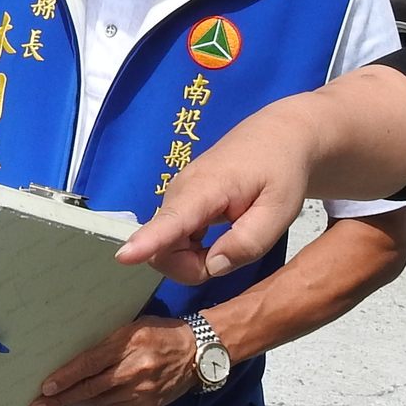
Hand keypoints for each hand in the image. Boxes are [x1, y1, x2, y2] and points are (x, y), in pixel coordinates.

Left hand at [30, 316, 201, 405]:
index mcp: (128, 344)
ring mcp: (141, 391)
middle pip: (89, 389)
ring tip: (54, 405)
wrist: (199, 352)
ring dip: (76, 402)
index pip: (88, 364)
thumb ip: (109, 342)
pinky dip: (99, 403)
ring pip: (100, 401)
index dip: (65, 377)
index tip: (45, 387)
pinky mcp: (147, 405)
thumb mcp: (134, 326)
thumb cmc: (162, 332)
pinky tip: (86, 401)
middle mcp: (133, 370)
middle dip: (60, 399)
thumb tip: (79, 357)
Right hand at [116, 136, 310, 285]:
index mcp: (207, 188)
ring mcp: (175, 197)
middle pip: (163, 249)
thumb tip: (213, 266)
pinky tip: (218, 236)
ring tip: (233, 239)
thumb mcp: (280, 210)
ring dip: (196, 260)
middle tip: (235, 253)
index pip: (172, 220)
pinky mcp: (177, 203)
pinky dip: (193, 252)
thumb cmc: (281, 171)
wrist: (277, 137)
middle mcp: (180, 192)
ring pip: (166, 248)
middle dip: (194, 268)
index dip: (148, 241)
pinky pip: (171, 241)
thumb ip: (249, 241)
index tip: (124, 256)